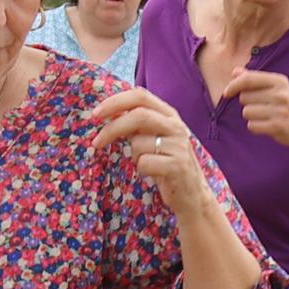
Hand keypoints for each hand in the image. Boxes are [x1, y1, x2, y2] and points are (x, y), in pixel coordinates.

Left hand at [91, 88, 210, 205]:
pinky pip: (144, 163)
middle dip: (112, 128)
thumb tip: (108, 112)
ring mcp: (179, 145)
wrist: (192, 193)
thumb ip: (137, 123)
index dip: (116, 102)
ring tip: (147, 163)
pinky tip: (154, 174)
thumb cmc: (166, 163)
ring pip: (138, 144)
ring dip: (134, 156)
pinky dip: (142, 170)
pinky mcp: (178, 165)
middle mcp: (176, 126)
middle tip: (96, 142)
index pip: (140, 96)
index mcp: (169, 114)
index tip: (96, 114)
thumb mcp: (154, 136)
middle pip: (138, 115)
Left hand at [213, 66, 288, 154]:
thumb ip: (254, 79)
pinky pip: (251, 126)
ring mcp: (280, 111)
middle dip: (248, 103)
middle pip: (244, 97)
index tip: (227, 93)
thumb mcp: (276, 88)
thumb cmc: (288, 106)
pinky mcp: (277, 126)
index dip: (233, 85)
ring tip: (266, 117)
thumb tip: (235, 72)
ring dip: (252, 116)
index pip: (248, 79)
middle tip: (262, 107)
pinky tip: (267, 126)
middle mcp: (280, 94)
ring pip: (246, 112)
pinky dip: (255, 127)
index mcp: (279, 81)